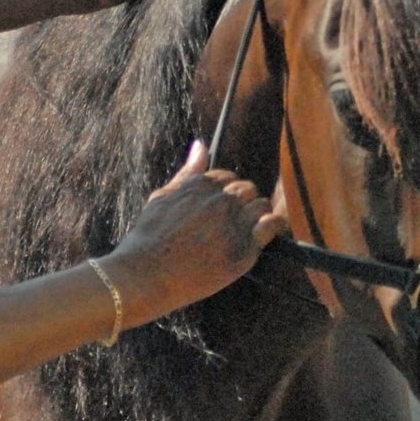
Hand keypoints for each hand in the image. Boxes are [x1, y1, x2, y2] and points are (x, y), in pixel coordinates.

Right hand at [103, 140, 287, 324]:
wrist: (145, 275)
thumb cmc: (148, 238)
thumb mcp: (162, 196)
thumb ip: (188, 172)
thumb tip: (201, 145)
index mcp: (202, 185)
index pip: (228, 177)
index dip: (225, 191)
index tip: (220, 206)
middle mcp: (220, 201)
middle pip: (246, 189)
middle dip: (242, 201)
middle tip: (232, 219)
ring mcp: (233, 225)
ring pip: (260, 205)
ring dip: (256, 213)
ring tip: (246, 228)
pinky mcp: (243, 250)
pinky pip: (271, 226)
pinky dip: (274, 225)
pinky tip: (268, 231)